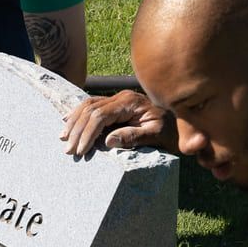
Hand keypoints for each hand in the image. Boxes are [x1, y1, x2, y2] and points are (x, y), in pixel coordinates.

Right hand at [59, 90, 175, 156]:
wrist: (184, 120)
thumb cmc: (172, 130)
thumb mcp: (157, 136)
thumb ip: (134, 137)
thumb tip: (107, 141)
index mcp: (130, 103)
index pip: (100, 116)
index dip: (87, 133)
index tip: (81, 151)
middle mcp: (121, 96)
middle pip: (90, 109)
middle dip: (77, 130)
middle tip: (68, 150)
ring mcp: (118, 98)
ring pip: (87, 105)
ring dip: (74, 121)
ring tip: (63, 138)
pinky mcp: (116, 103)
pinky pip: (92, 105)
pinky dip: (78, 114)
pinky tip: (68, 122)